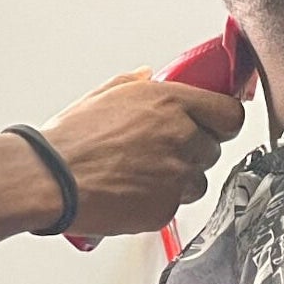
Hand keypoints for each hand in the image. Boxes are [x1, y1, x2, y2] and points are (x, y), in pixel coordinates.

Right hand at [39, 68, 244, 235]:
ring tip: (144, 172)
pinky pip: (176, 204)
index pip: (230, 114)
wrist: (53, 179)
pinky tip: (133, 190)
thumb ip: (134, 83)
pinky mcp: (166, 208)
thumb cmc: (71, 139)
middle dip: (193, 149)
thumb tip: (146, 76)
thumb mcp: (102, 95)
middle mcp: (181, 137)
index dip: (221, 120)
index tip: (214, 123)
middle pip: (213, 148)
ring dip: (180, 178)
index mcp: (170, 103)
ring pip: (198, 180)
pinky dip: (160, 200)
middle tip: (163, 149)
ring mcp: (176, 176)